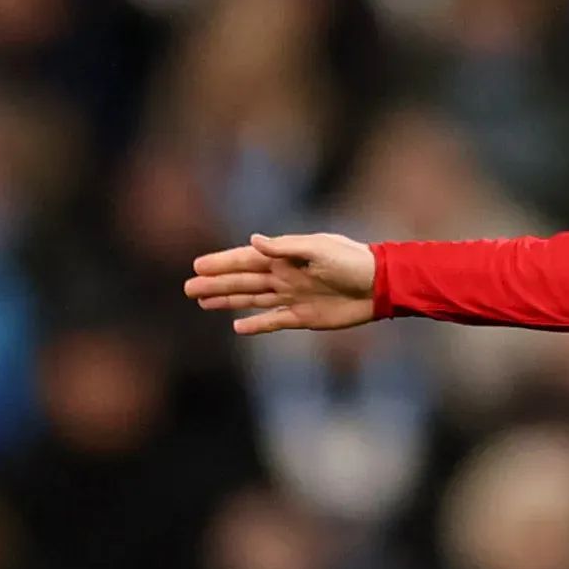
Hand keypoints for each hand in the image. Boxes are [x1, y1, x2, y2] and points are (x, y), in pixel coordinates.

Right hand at [184, 231, 378, 333]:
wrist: (381, 286)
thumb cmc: (353, 261)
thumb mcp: (319, 249)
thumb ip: (286, 247)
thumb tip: (254, 241)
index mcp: (286, 257)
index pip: (246, 259)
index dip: (221, 263)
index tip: (197, 266)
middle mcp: (285, 276)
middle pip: (243, 281)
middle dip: (215, 284)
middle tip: (187, 289)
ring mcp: (294, 297)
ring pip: (252, 299)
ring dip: (228, 301)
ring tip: (202, 303)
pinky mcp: (305, 317)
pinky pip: (275, 321)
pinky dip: (256, 325)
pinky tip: (237, 328)